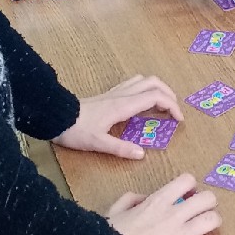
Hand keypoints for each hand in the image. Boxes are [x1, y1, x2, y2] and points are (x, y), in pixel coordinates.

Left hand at [53, 75, 184, 159]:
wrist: (55, 116)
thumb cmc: (76, 130)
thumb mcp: (98, 143)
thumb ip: (120, 149)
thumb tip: (141, 154)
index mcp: (123, 106)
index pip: (155, 97)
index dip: (171, 106)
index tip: (178, 120)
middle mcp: (122, 95)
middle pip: (153, 83)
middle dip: (169, 94)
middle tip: (174, 112)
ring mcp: (115, 92)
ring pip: (143, 80)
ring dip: (157, 89)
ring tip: (162, 106)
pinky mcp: (108, 94)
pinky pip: (133, 84)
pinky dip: (145, 89)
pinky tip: (142, 103)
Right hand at [107, 174, 220, 234]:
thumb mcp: (116, 209)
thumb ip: (131, 199)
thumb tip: (144, 198)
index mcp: (157, 201)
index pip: (187, 181)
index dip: (191, 188)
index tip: (187, 197)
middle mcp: (173, 215)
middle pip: (208, 198)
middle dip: (208, 204)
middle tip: (201, 212)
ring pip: (213, 220)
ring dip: (213, 223)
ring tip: (207, 230)